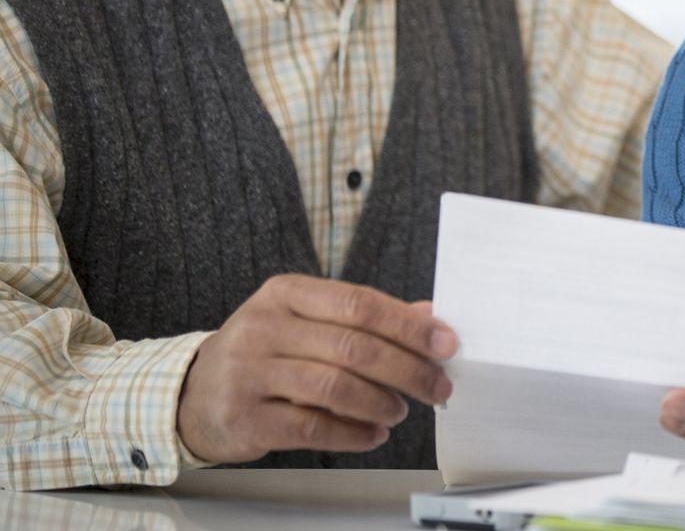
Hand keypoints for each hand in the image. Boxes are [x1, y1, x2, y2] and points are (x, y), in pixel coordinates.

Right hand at [175, 275, 457, 463]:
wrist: (193, 394)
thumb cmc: (266, 353)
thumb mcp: (307, 321)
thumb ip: (365, 318)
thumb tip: (429, 316)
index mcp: (285, 293)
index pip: (359, 304)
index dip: (409, 325)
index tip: (446, 344)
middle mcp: (263, 328)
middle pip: (352, 347)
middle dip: (407, 370)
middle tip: (437, 387)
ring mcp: (248, 373)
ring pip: (334, 387)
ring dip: (380, 402)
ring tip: (400, 411)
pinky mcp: (244, 418)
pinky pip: (312, 427)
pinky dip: (352, 433)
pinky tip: (373, 434)